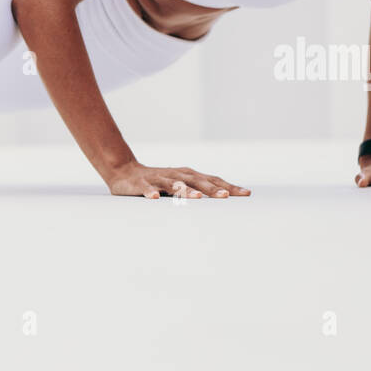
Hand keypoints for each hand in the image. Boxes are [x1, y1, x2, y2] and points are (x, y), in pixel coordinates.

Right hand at [105, 161, 249, 198]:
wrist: (124, 172)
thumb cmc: (158, 182)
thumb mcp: (180, 185)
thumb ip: (198, 190)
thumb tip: (225, 199)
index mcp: (188, 176)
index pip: (212, 180)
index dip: (228, 187)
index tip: (245, 194)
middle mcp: (176, 175)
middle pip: (197, 181)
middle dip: (211, 189)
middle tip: (226, 197)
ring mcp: (159, 178)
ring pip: (174, 184)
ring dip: (185, 190)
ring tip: (197, 197)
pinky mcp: (141, 183)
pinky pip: (147, 188)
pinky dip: (150, 192)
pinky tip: (155, 198)